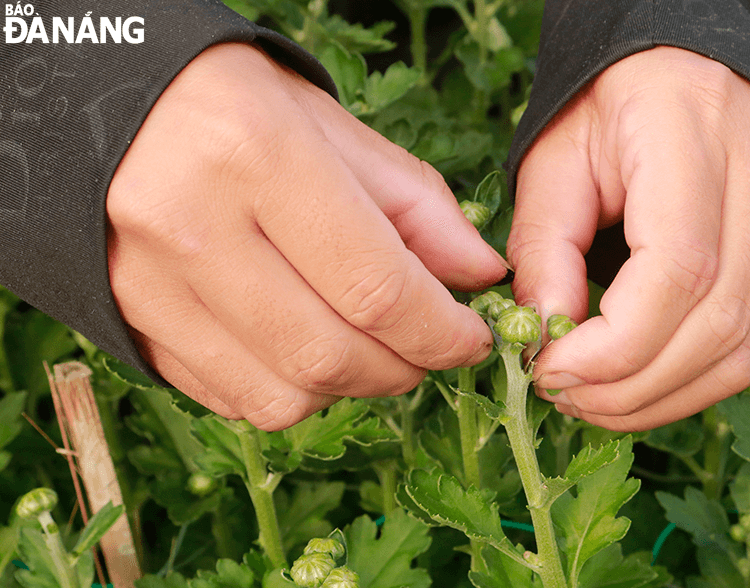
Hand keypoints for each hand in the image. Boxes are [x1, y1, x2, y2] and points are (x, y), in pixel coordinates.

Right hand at [107, 43, 507, 429]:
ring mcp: (148, 285)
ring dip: (350, 387)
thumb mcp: (333, 126)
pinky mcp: (131, 325)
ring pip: (282, 396)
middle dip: (405, 368)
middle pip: (330, 355)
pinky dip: (291, 389)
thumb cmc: (230, 102)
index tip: (473, 337)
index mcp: (256, 155)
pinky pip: (232, 399)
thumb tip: (481, 274)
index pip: (375, 286)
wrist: (100, 103)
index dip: (442, 331)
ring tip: (368, 344)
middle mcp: (191, 227)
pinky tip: (304, 343)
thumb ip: (417, 204)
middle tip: (429, 347)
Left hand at [508, 47, 749, 430]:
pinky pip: (749, 340)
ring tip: (590, 401)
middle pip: (716, 324)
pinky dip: (687, 381)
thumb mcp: (553, 158)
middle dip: (629, 386)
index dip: (613, 345)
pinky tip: (634, 386)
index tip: (550, 367)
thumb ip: (544, 247)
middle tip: (561, 395)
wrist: (682, 63)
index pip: (678, 269)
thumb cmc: (607, 102)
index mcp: (692, 132)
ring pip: (741, 348)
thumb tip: (545, 336)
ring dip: (658, 396)